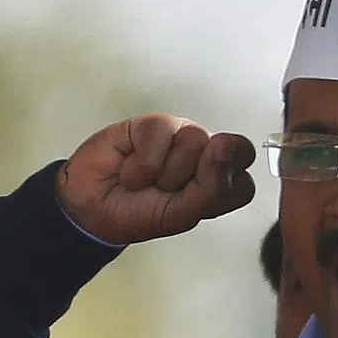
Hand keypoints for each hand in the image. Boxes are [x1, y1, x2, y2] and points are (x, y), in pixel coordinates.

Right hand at [57, 114, 255, 243]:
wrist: (92, 209)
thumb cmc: (140, 213)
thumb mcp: (181, 214)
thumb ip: (213, 186)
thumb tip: (225, 143)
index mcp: (220, 181)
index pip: (244, 181)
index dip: (219, 193)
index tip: (191, 204)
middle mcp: (206, 155)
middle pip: (230, 152)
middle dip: (197, 177)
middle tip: (170, 191)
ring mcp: (182, 135)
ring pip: (196, 140)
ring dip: (165, 172)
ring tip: (147, 181)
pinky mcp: (155, 123)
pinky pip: (162, 133)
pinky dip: (143, 161)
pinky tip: (130, 168)